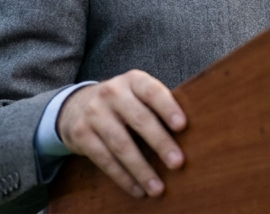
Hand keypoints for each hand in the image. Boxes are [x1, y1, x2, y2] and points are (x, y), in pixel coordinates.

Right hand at [57, 70, 186, 197]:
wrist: (76, 106)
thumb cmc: (122, 104)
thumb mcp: (137, 95)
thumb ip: (158, 107)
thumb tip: (193, 135)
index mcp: (133, 81)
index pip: (152, 92)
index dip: (167, 108)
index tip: (182, 126)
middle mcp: (112, 93)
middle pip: (139, 119)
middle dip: (160, 143)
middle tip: (177, 163)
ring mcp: (94, 113)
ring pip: (120, 144)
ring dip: (141, 169)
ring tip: (158, 188)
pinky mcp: (81, 134)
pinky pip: (104, 159)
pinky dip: (123, 177)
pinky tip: (137, 189)